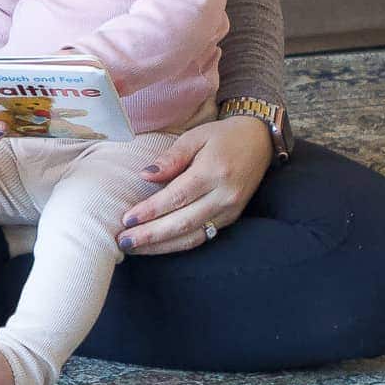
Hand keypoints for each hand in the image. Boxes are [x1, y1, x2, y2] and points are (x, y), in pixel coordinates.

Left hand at [115, 114, 272, 253]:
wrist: (260, 142)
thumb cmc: (223, 136)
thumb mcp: (195, 137)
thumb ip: (171, 158)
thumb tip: (145, 175)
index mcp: (213, 172)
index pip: (177, 197)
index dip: (150, 211)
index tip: (127, 219)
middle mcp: (224, 195)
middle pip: (183, 222)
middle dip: (150, 235)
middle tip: (123, 241)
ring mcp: (229, 210)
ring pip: (192, 236)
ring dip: (161, 246)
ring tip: (135, 248)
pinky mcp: (231, 219)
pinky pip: (202, 237)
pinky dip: (178, 244)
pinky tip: (158, 246)